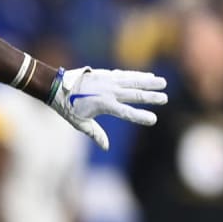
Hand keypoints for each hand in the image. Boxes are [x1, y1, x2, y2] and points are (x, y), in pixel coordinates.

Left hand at [47, 67, 166, 149]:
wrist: (57, 86)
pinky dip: (137, 75)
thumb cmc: (67, 107)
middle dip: (150, 97)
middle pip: (133, 95)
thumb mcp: (80, 123)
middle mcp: (108, 92)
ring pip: (132, 81)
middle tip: (165, 98)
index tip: (153, 119)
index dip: (140, 116)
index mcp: (103, 105)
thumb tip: (106, 147)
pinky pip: (125, 75)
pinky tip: (148, 76)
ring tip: (163, 83)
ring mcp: (108, 81)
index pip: (126, 113)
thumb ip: (95, 134)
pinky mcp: (106, 74)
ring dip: (148, 82)